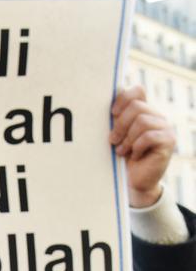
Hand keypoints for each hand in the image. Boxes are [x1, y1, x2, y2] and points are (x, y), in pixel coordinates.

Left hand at [110, 86, 175, 207]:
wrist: (133, 180)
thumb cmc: (121, 156)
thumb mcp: (115, 134)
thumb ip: (114, 118)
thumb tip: (102, 96)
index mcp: (143, 111)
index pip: (138, 91)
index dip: (123, 98)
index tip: (112, 113)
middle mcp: (157, 116)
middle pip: (137, 106)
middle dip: (120, 124)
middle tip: (112, 140)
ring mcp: (165, 127)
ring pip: (142, 121)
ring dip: (127, 138)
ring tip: (122, 151)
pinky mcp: (169, 141)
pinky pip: (149, 136)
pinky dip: (137, 147)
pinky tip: (134, 156)